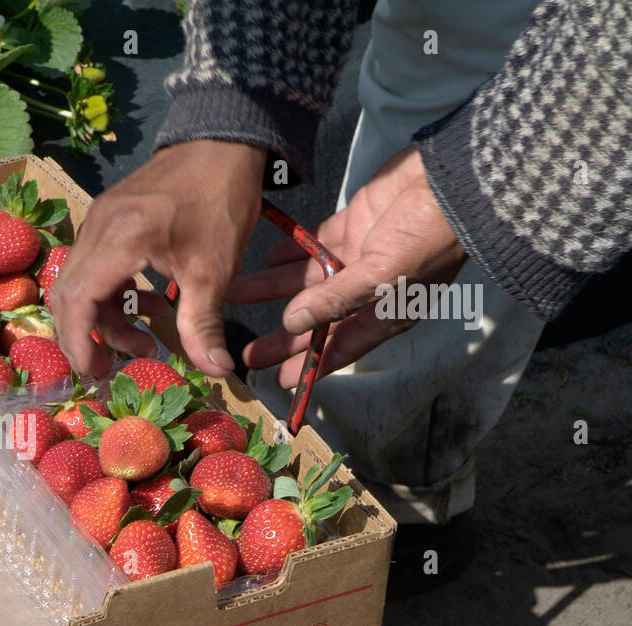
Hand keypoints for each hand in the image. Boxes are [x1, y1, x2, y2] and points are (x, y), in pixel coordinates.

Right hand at [48, 139, 266, 377]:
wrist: (222, 144)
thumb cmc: (221, 201)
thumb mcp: (215, 270)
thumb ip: (205, 324)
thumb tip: (216, 371)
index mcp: (121, 238)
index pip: (78, 300)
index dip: (80, 341)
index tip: (95, 373)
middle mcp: (97, 227)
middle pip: (67, 295)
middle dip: (84, 338)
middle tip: (108, 370)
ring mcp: (96, 220)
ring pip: (77, 283)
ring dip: (102, 319)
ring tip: (144, 341)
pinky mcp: (105, 219)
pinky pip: (91, 267)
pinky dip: (110, 296)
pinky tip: (147, 307)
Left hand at [228, 145, 466, 387]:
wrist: (454, 179)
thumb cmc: (429, 234)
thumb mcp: (385, 275)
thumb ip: (336, 300)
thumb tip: (293, 323)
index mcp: (384, 313)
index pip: (340, 348)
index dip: (309, 365)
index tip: (277, 381)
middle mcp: (369, 290)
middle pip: (317, 320)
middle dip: (282, 336)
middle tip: (246, 351)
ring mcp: (359, 256)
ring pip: (307, 280)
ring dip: (273, 288)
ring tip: (236, 296)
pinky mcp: (351, 225)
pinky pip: (314, 244)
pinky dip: (290, 251)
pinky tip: (266, 258)